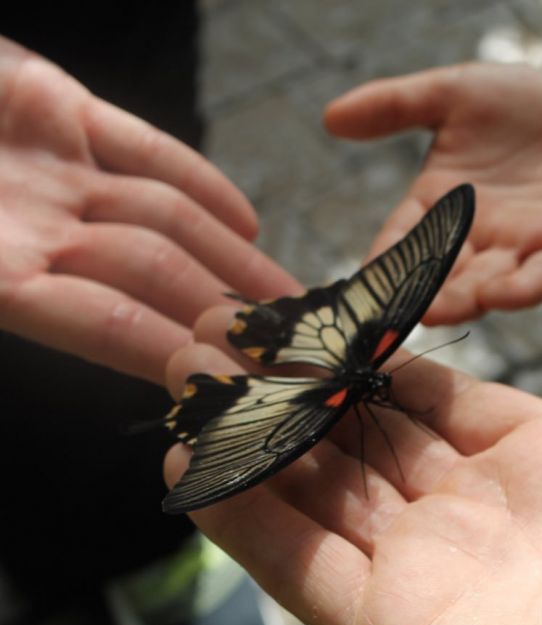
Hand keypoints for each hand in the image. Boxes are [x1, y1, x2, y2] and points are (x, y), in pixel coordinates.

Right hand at [0, 37, 298, 383]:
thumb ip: (7, 301)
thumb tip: (39, 317)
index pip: (109, 327)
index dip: (178, 351)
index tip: (243, 382)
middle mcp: (33, 228)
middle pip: (158, 274)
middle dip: (228, 309)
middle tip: (295, 346)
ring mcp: (52, 171)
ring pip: (165, 219)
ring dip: (233, 257)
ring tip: (290, 299)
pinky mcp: (57, 107)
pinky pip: (144, 149)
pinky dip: (199, 180)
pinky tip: (248, 217)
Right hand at [164, 310, 541, 624]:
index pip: (427, 392)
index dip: (368, 349)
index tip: (316, 311)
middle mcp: (475, 517)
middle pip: (358, 435)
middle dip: (292, 382)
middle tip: (226, 335)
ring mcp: (426, 573)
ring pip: (315, 489)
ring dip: (251, 435)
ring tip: (188, 380)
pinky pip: (295, 562)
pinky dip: (241, 515)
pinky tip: (194, 463)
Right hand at [325, 63, 541, 321]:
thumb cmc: (518, 100)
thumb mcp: (451, 94)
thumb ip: (394, 105)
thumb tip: (330, 117)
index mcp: (436, 207)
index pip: (399, 243)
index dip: (380, 267)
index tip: (356, 292)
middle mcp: (471, 238)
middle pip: (437, 275)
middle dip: (416, 295)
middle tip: (390, 316)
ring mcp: (516, 248)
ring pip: (483, 284)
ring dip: (460, 300)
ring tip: (433, 312)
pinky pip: (539, 276)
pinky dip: (520, 289)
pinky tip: (498, 296)